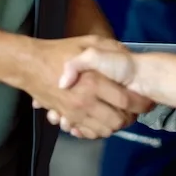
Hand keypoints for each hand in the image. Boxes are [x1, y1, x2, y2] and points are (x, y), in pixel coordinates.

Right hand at [23, 36, 149, 138]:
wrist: (30, 65)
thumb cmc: (59, 51)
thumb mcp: (88, 42)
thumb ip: (109, 48)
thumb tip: (126, 55)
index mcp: (93, 81)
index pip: (125, 101)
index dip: (139, 103)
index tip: (145, 101)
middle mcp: (85, 101)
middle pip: (117, 121)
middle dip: (129, 118)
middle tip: (133, 111)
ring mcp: (74, 112)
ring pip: (103, 131)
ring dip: (114, 126)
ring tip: (119, 115)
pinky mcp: (66, 117)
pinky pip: (86, 133)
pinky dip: (96, 131)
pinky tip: (100, 121)